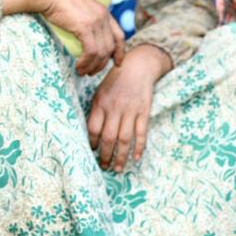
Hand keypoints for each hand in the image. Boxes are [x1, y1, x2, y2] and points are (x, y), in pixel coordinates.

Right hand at [4, 0, 124, 75]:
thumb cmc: (58, 1)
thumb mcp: (79, 10)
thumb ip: (88, 21)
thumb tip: (87, 38)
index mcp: (104, 13)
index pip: (120, 35)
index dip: (120, 51)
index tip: (117, 63)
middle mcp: (104, 17)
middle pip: (111, 47)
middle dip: (103, 63)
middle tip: (92, 72)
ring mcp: (96, 21)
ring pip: (102, 52)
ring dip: (93, 66)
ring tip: (82, 72)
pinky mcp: (86, 27)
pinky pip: (92, 51)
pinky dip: (86, 62)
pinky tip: (78, 66)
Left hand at [87, 44, 170, 171]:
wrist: (138, 67)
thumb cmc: (116, 81)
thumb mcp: (100, 92)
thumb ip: (96, 110)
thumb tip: (91, 134)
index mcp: (100, 104)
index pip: (93, 129)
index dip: (91, 144)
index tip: (91, 153)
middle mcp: (115, 108)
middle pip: (108, 138)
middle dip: (105, 156)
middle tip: (104, 167)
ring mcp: (131, 111)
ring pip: (124, 139)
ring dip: (121, 156)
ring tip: (118, 168)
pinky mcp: (144, 111)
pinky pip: (141, 133)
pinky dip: (139, 147)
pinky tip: (136, 158)